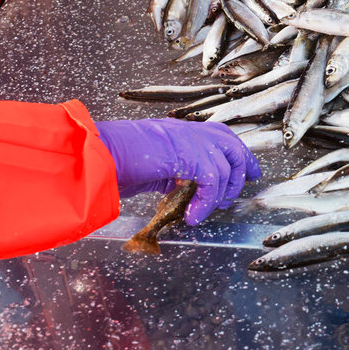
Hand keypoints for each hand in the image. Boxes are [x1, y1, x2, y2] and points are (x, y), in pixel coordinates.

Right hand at [96, 118, 261, 224]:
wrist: (99, 155)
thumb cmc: (115, 162)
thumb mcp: (153, 168)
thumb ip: (175, 175)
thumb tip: (190, 195)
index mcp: (180, 132)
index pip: (220, 136)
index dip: (238, 153)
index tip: (250, 170)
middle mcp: (188, 132)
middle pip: (232, 145)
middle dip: (244, 167)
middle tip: (247, 186)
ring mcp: (190, 140)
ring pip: (226, 167)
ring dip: (219, 195)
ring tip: (203, 212)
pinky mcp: (189, 154)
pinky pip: (212, 181)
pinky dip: (206, 202)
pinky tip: (193, 217)